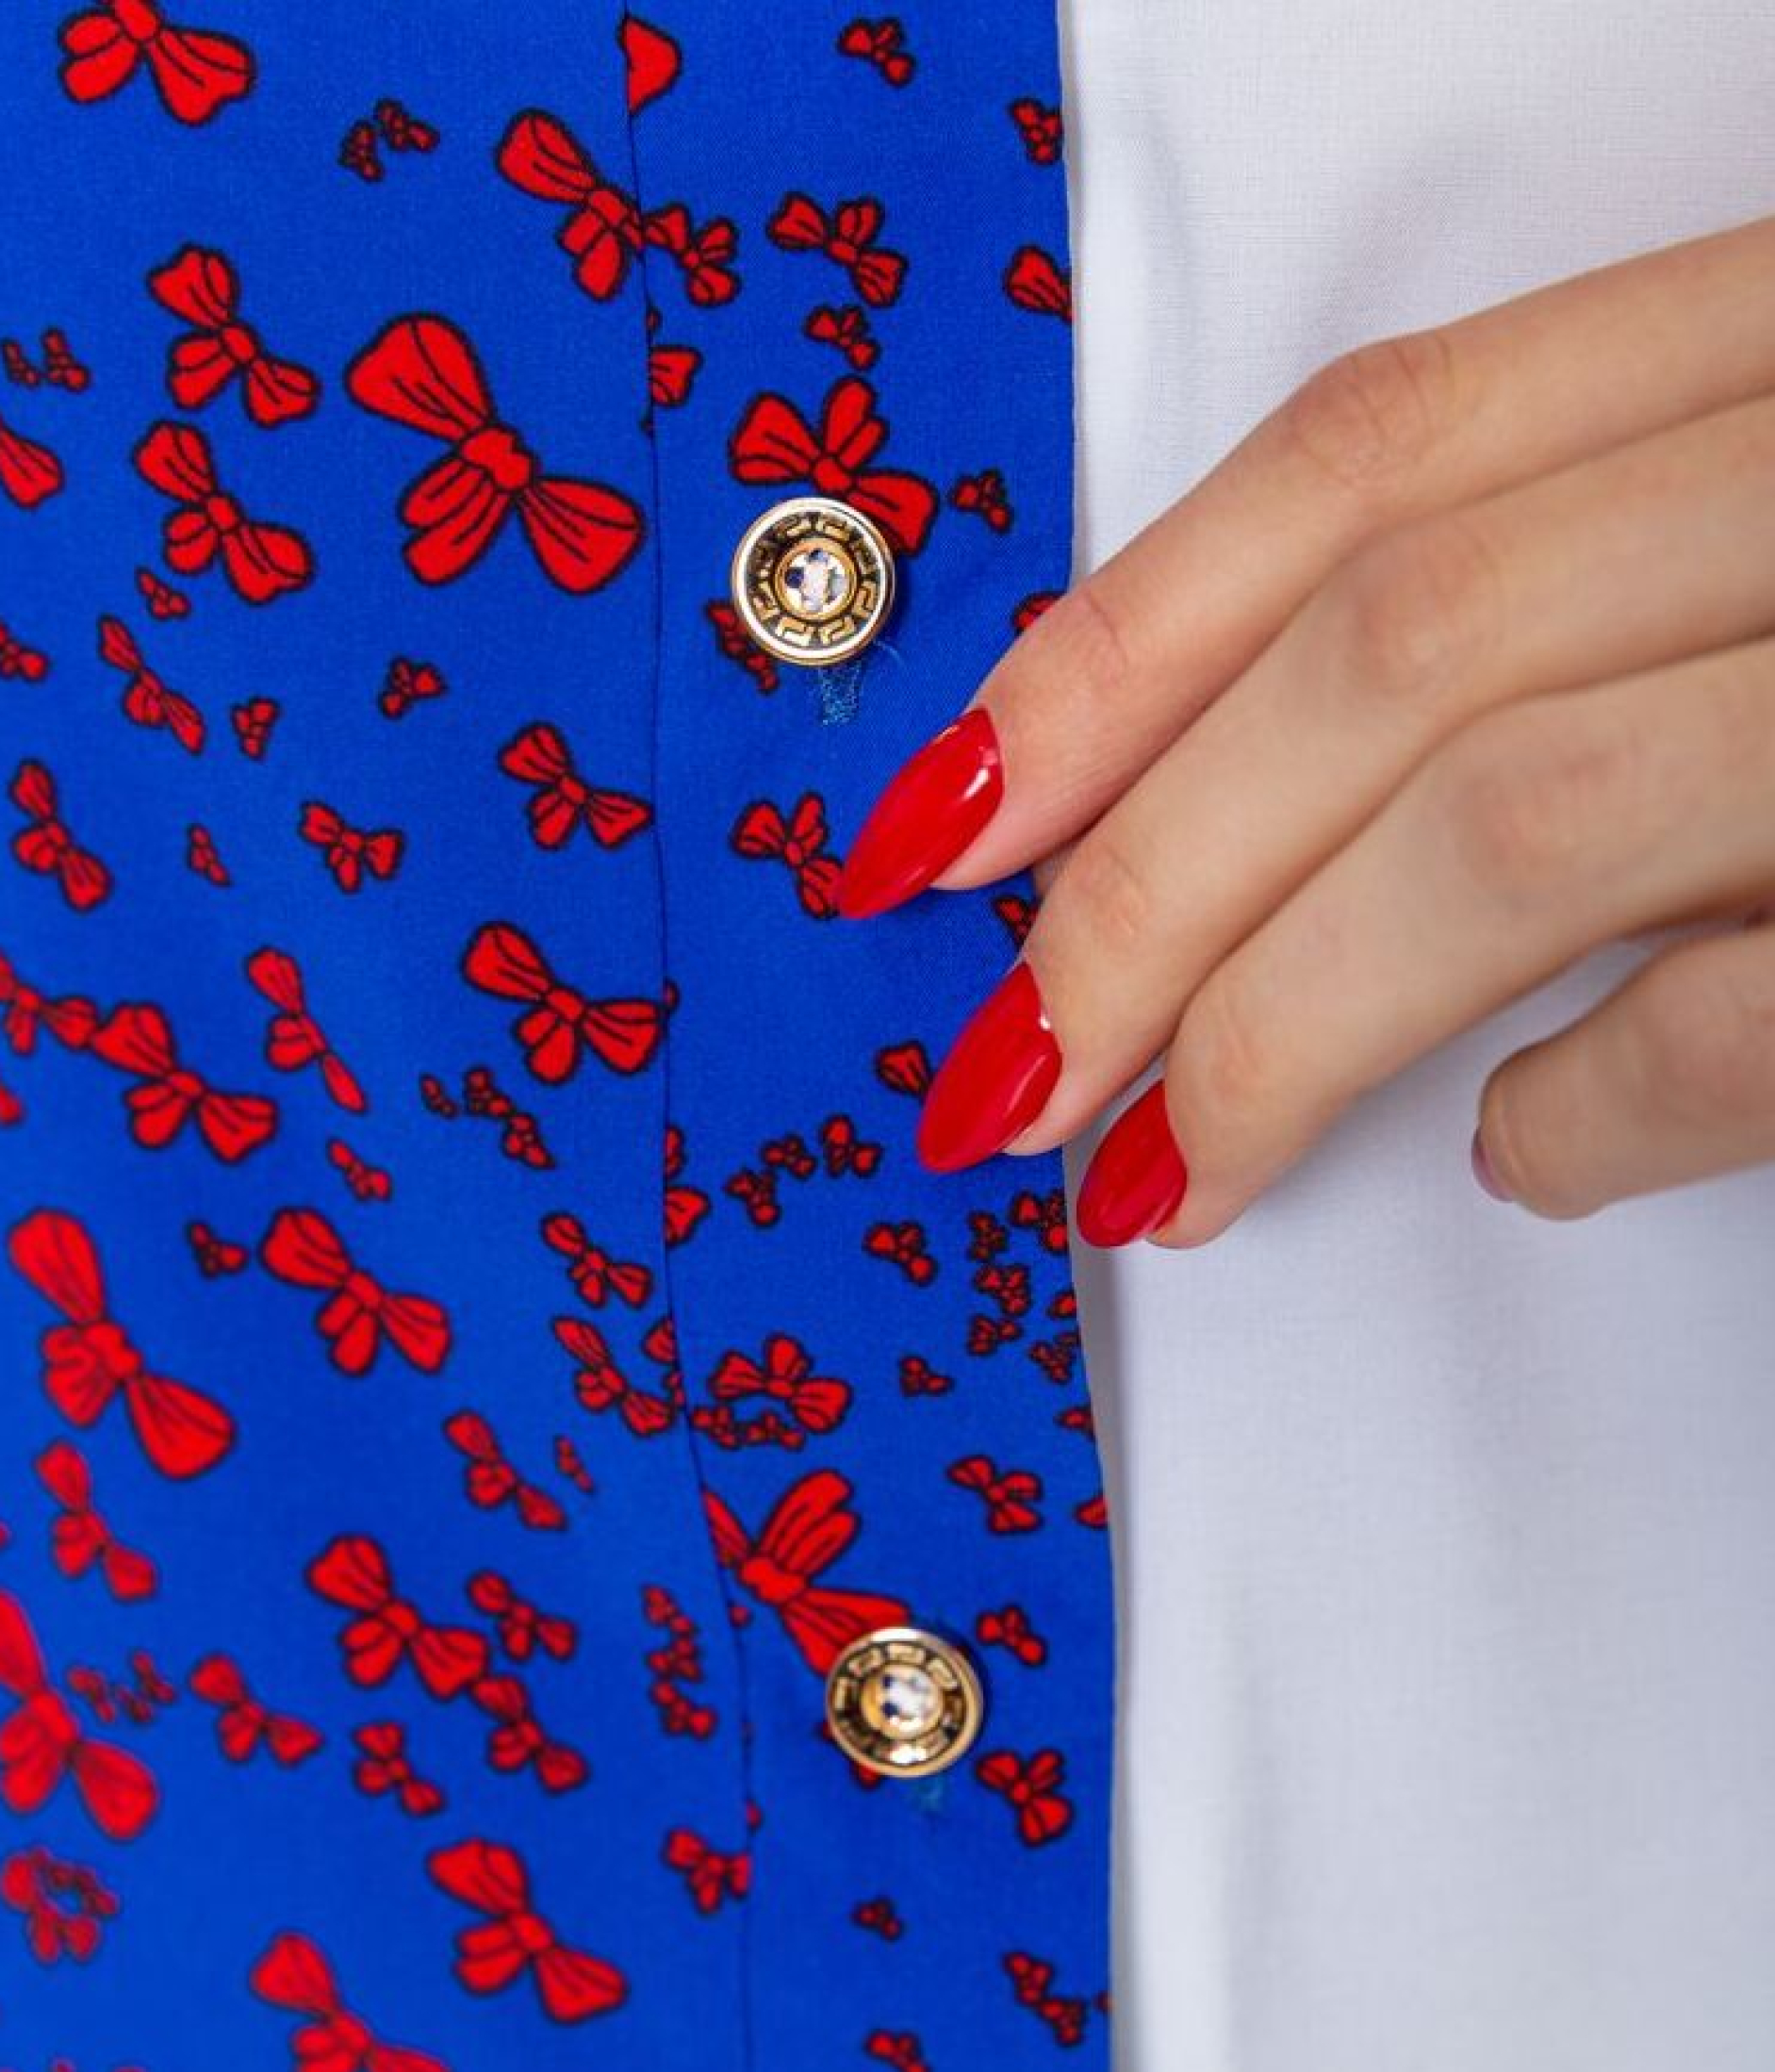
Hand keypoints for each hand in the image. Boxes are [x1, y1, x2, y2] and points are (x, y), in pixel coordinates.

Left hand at [836, 213, 1774, 1245]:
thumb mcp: (1762, 519)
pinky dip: (1580, 1114)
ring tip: (1160, 1166)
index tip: (939, 818)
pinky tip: (1514, 1148)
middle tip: (1009, 1061)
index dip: (1111, 650)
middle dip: (1143, 888)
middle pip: (1387, 651)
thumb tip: (1256, 809)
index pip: (1371, 457)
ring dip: (1273, 1029)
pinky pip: (1718, 1026)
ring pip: (1499, 828)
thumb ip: (1547, 591)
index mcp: (1773, 344)